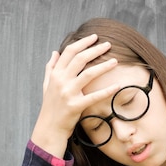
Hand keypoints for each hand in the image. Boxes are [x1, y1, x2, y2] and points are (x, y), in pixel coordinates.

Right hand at [31, 34, 120, 156]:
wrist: (49, 128)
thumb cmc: (50, 107)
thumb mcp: (47, 85)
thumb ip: (50, 68)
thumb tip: (55, 52)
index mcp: (55, 74)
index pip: (69, 52)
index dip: (82, 43)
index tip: (94, 38)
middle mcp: (61, 81)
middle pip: (80, 59)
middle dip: (95, 49)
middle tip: (108, 45)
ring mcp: (68, 93)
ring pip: (88, 74)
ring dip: (103, 66)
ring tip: (115, 61)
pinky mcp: (75, 106)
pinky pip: (94, 96)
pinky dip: (107, 91)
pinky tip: (117, 86)